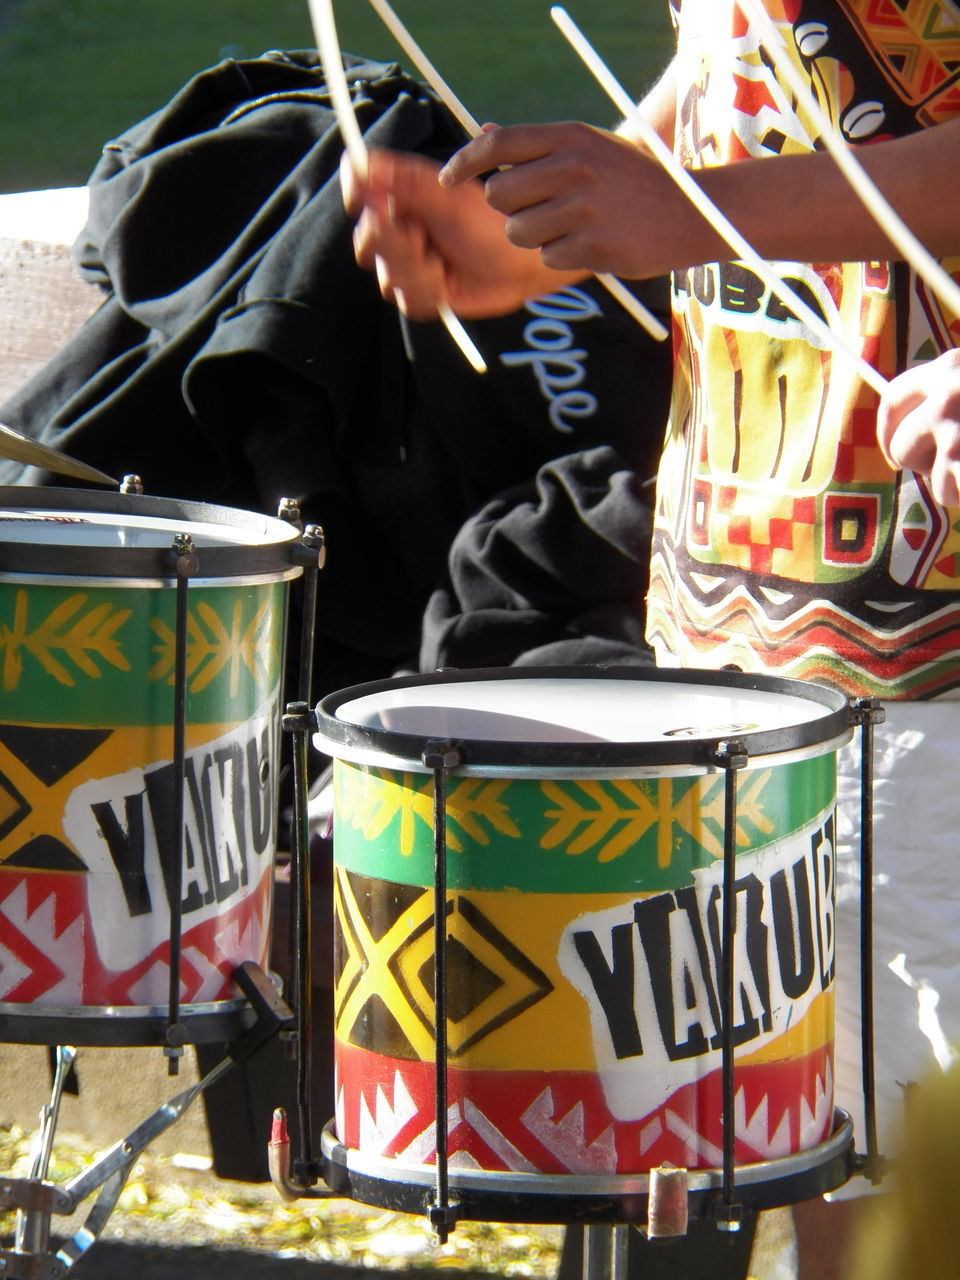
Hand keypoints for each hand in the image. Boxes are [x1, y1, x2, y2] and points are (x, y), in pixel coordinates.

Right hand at [341, 148, 572, 318]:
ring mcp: (408, 265)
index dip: (362, 201)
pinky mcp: (421, 294)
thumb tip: (356, 163)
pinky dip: (429, 292)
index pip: (360, 194)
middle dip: (395, 245)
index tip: (381, 208)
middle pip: (367, 242)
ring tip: (445, 263)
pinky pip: (408, 300)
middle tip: (422, 239)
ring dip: (419, 271)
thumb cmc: (492, 221)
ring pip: (388, 277)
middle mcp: (398, 231)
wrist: (522, 260)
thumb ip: (402, 180)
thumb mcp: (447, 197)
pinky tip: (448, 282)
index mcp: (401, 199)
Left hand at [439, 121, 718, 279]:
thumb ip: (539, 147)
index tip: (447, 179)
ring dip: (535, 238)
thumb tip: (485, 136)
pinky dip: (563, 258)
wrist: (693, 213)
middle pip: (499, 196)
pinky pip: (549, 258)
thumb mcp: (592, 149)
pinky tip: (591, 245)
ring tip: (570, 229)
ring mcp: (584, 208)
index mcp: (571, 138)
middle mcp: (574, 168)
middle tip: (538, 211)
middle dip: (508, 210)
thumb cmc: (634, 183)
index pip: (498, 146)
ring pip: (519, 232)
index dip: (464, 163)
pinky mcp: (594, 246)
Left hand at [877, 349, 959, 506]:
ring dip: (945, 482)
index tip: (896, 451)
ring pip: (924, 472)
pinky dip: (958, 493)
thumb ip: (944, 397)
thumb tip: (901, 435)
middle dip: (918, 462)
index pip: (892, 398)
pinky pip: (947, 491)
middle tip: (948, 461)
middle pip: (900, 443)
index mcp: (950, 366)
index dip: (887, 430)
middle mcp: (950, 392)